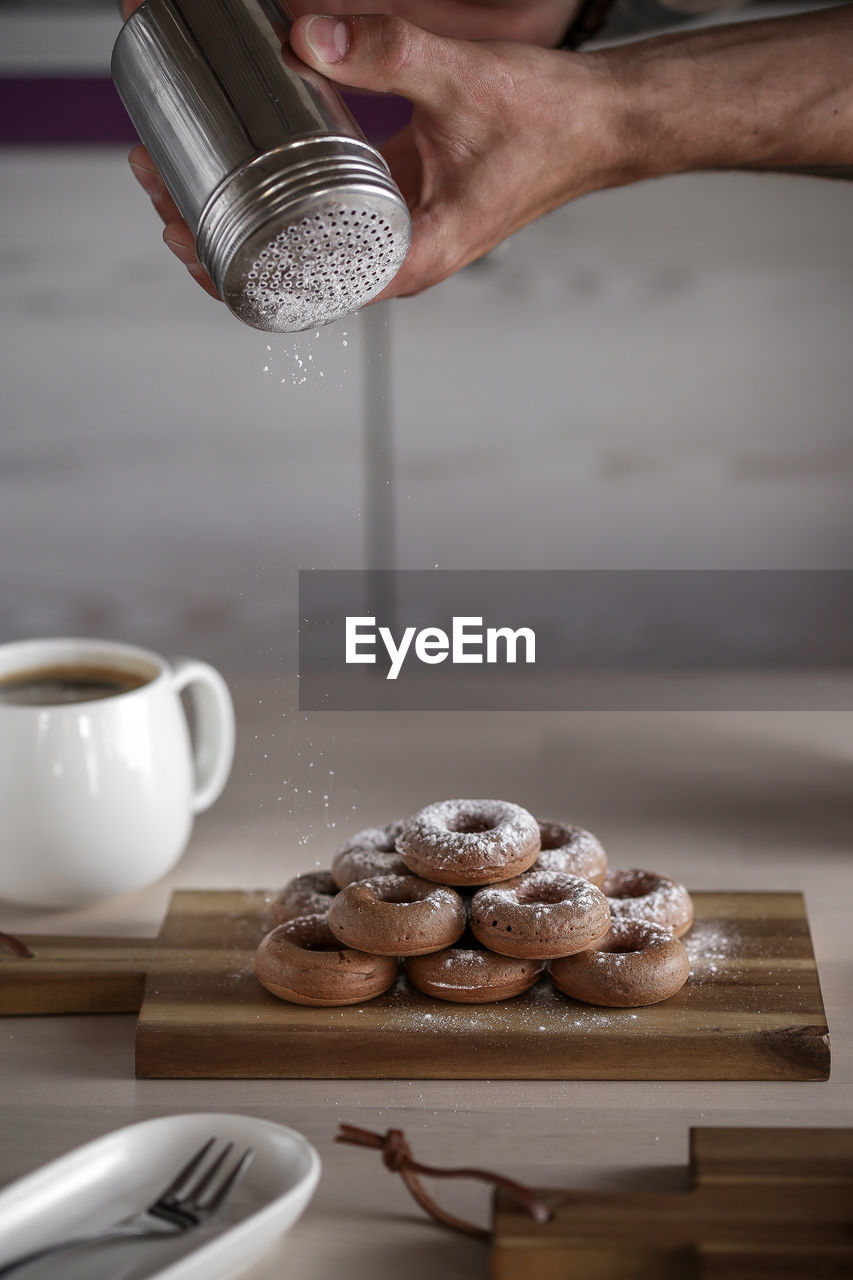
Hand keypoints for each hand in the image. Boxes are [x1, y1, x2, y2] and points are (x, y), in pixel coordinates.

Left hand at [119, 0, 588, 301]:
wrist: (600, 124)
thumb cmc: (549, 126)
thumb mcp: (465, 84)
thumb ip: (390, 53)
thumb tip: (304, 37)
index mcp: (411, 258)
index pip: (302, 289)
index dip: (231, 271)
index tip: (180, 232)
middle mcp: (397, 255)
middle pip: (288, 268)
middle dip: (214, 235)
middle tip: (157, 180)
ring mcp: (394, 230)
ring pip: (301, 240)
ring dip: (237, 212)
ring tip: (178, 172)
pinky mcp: (396, 200)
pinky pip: (324, 207)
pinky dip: (276, 187)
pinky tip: (242, 158)